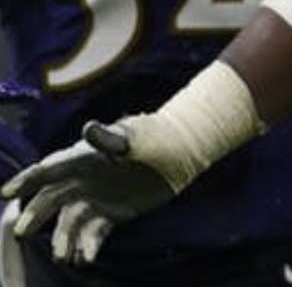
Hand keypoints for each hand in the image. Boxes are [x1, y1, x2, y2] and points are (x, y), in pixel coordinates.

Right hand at [0, 118, 176, 264]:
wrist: (179, 152)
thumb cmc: (154, 137)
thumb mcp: (132, 137)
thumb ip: (109, 138)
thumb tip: (89, 129)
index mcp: (82, 159)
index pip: (48, 170)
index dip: (25, 180)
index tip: (6, 193)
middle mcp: (82, 181)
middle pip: (51, 200)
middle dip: (35, 215)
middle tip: (22, 232)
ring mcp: (95, 199)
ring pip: (70, 221)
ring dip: (63, 238)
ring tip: (63, 255)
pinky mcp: (111, 215)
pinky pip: (93, 233)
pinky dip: (88, 245)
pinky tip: (88, 256)